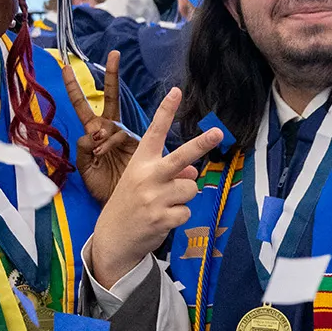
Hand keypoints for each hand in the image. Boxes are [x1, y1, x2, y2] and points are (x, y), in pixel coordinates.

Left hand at [64, 50, 138, 204]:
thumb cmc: (102, 188)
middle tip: (115, 54)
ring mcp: (125, 137)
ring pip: (113, 123)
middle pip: (110, 98)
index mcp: (93, 134)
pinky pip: (122, 136)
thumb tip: (91, 133)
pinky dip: (110, 141)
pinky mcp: (138, 146)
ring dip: (103, 133)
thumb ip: (83, 150)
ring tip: (97, 152)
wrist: (120, 204)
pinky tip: (103, 152)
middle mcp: (110, 131)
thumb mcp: (85, 170)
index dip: (74, 87)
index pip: (83, 106)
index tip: (66, 67)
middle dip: (112, 76)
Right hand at [88, 88, 221, 288]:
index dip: (165, 111)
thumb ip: (168, 173)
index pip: (154, 132)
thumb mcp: (142, 183)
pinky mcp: (163, 218)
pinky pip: (187, 211)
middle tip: (218, 132)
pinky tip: (163, 220)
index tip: (176, 91)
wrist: (113, 239)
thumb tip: (194, 172)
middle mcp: (147, 177)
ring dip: (183, 197)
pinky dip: (179, 216)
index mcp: (140, 163)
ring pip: (191, 188)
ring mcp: (155, 198)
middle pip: (181, 157)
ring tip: (164, 205)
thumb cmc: (130, 204)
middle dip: (201, 143)